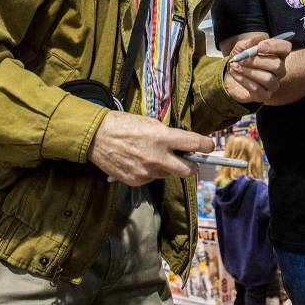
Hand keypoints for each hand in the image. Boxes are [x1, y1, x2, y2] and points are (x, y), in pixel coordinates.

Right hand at [88, 111, 212, 184]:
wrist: (96, 136)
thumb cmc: (123, 124)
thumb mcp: (150, 123)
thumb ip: (168, 135)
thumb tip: (183, 144)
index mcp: (163, 138)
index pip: (195, 144)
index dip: (206, 146)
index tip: (208, 146)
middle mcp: (157, 158)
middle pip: (189, 171)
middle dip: (193, 166)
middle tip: (190, 161)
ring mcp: (147, 172)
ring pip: (168, 174)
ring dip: (167, 167)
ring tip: (151, 155)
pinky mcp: (136, 181)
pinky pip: (152, 178)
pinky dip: (150, 172)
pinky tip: (139, 161)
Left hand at [224, 34, 291, 103]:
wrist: (229, 77)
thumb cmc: (240, 60)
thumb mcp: (241, 48)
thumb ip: (249, 43)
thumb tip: (260, 38)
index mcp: (277, 54)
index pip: (285, 48)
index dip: (275, 46)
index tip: (259, 46)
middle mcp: (279, 70)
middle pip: (277, 65)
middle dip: (257, 61)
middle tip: (241, 59)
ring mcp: (273, 84)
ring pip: (268, 79)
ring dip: (249, 71)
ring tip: (234, 66)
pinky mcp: (264, 95)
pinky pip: (257, 89)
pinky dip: (244, 80)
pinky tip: (235, 74)